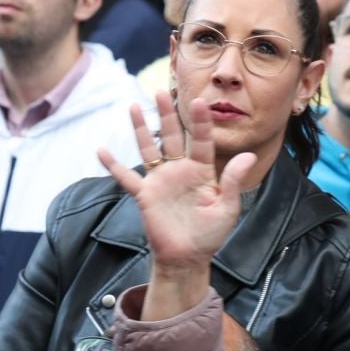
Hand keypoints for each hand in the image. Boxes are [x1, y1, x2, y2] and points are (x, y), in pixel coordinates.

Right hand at [99, 94, 256, 318]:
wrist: (187, 258)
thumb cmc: (210, 235)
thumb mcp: (227, 208)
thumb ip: (233, 181)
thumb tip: (248, 155)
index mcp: (202, 172)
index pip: (201, 141)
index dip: (200, 122)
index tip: (200, 101)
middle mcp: (180, 171)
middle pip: (172, 137)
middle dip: (167, 115)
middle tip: (162, 92)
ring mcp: (161, 181)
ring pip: (149, 149)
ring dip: (141, 129)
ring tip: (135, 106)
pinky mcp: (145, 195)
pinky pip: (127, 177)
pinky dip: (113, 165)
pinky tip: (101, 150)